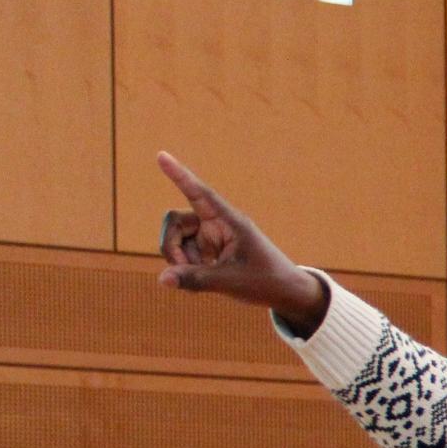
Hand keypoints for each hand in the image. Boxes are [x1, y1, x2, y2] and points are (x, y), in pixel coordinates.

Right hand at [153, 152, 326, 329]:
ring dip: (180, 261)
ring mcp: (210, 237)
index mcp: (229, 221)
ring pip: (175, 240)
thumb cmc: (266, 280)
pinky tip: (203, 280)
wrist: (285, 292)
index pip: (200, 194)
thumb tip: (162, 279)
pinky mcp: (207, 251)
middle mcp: (217, 224)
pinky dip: (185, 269)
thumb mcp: (231, 282)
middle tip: (183, 268)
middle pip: (174, 222)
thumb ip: (195, 279)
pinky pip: (183, 256)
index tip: (161, 155)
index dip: (180, 176)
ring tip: (203, 278)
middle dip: (171, 246)